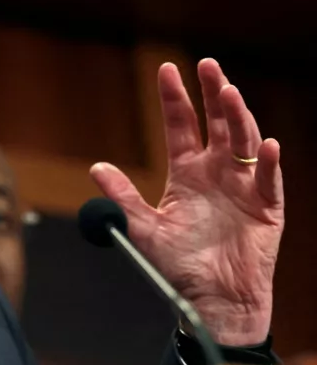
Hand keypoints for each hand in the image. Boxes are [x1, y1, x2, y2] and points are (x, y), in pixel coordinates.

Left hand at [91, 59, 283, 345]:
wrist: (211, 299)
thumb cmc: (179, 265)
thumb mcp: (144, 228)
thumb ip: (122, 197)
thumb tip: (96, 168)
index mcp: (187, 172)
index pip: (181, 126)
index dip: (175, 99)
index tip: (165, 69)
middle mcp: (216, 172)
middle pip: (217, 123)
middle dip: (212, 93)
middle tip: (207, 65)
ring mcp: (243, 186)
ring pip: (243, 142)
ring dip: (238, 117)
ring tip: (229, 92)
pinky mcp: (267, 207)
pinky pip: (268, 180)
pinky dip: (266, 162)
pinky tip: (265, 145)